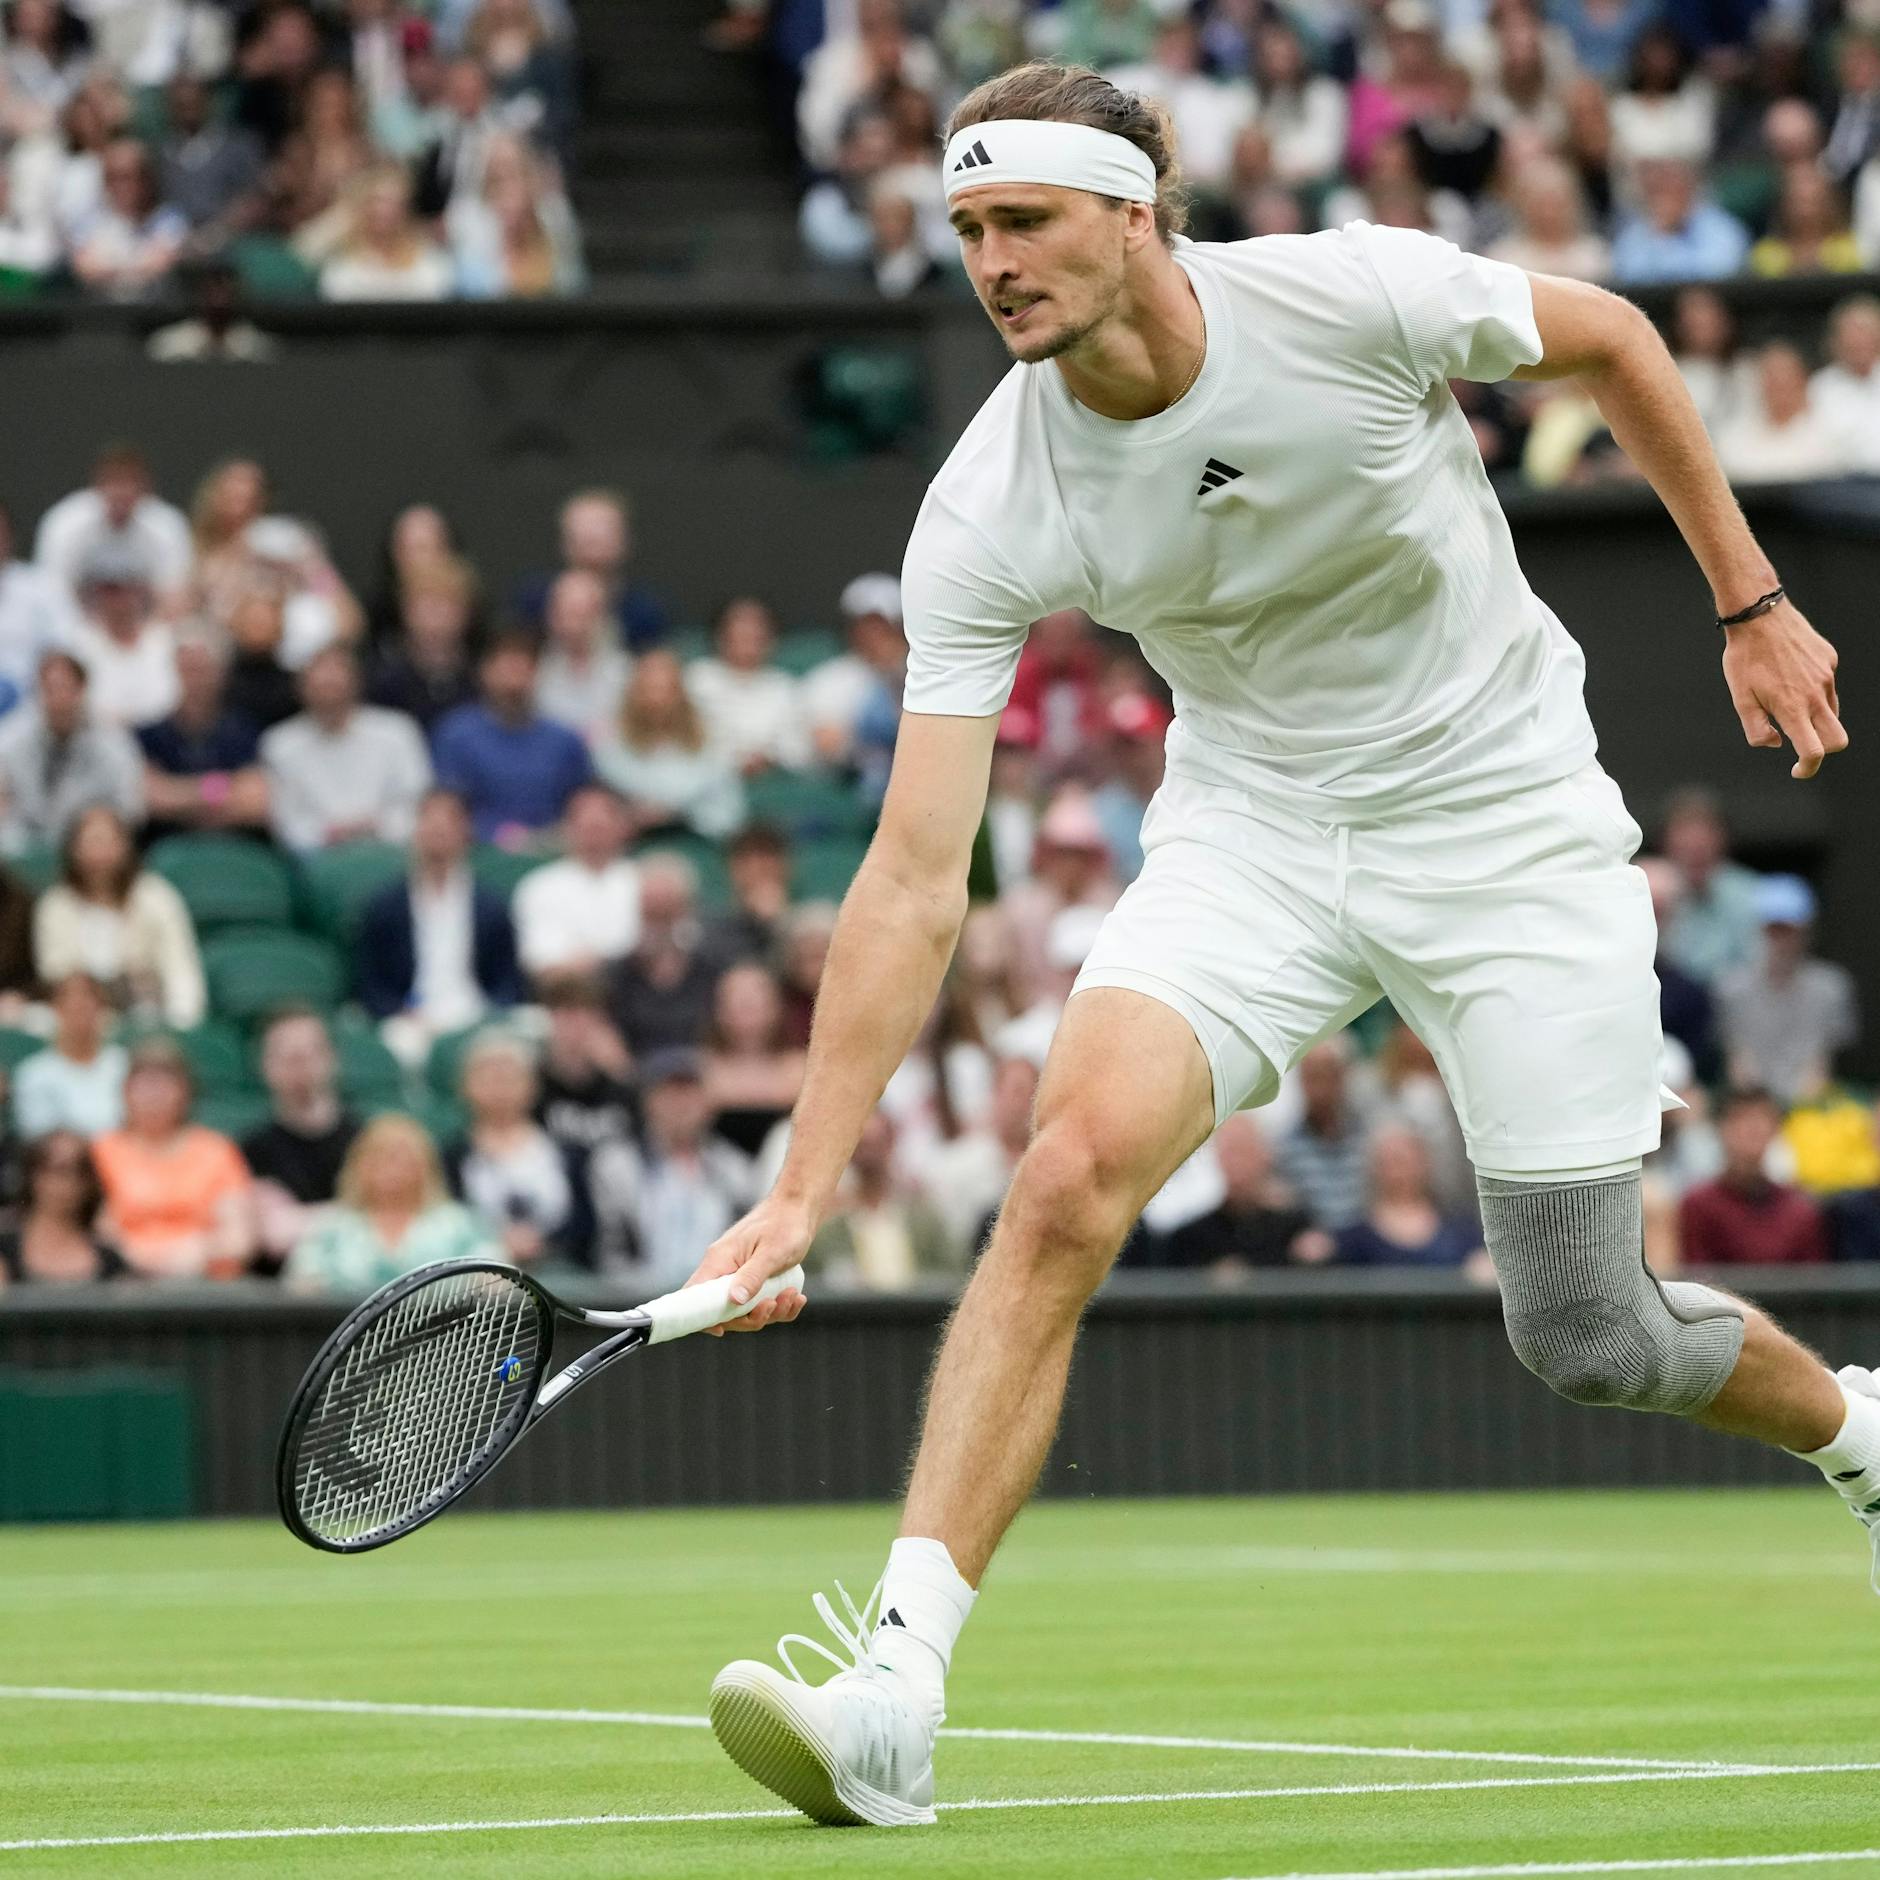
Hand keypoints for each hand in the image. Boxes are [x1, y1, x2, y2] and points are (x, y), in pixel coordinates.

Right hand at [685, 1193, 815, 1332]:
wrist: (799, 1208)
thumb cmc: (784, 1224)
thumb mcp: (771, 1254)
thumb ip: (752, 1277)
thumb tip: (734, 1301)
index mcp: (719, 1260)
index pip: (694, 1294)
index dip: (700, 1317)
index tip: (720, 1330)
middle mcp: (725, 1269)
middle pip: (724, 1310)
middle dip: (752, 1316)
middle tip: (773, 1305)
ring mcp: (740, 1274)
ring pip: (746, 1309)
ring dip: (771, 1310)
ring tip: (793, 1296)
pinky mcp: (755, 1278)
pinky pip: (762, 1303)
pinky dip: (780, 1306)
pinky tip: (796, 1297)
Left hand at [1721, 601, 1845, 778]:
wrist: (1759, 616)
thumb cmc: (1744, 660)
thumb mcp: (1741, 699)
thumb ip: (1757, 730)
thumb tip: (1778, 744)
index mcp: (1793, 708)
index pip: (1814, 751)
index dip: (1808, 768)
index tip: (1797, 770)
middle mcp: (1816, 694)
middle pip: (1837, 738)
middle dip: (1823, 749)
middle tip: (1800, 744)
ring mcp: (1826, 676)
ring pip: (1832, 711)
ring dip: (1815, 718)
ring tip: (1784, 700)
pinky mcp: (1829, 661)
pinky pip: (1827, 685)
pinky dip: (1813, 692)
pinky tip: (1790, 675)